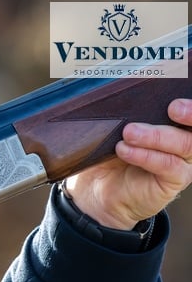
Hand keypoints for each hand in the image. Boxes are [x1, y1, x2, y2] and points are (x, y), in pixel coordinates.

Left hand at [64, 98, 191, 229]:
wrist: (99, 190)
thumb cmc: (113, 155)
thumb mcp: (120, 128)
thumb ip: (130, 111)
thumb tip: (122, 90)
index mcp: (177, 123)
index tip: (180, 93)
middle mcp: (187, 140)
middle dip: (191, 112)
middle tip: (172, 107)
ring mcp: (184, 161)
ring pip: (185, 144)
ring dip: (157, 136)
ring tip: (130, 132)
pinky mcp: (175, 180)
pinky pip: (168, 165)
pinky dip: (146, 155)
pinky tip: (125, 150)